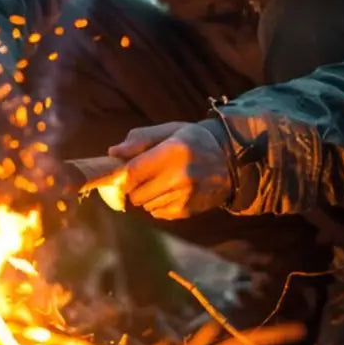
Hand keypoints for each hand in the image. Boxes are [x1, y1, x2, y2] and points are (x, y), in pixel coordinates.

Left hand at [108, 121, 232, 219]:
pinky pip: (157, 213)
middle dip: (134, 186)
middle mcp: (181, 175)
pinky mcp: (187, 211)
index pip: (132, 172)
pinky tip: (172, 191)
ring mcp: (185, 196)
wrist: (230, 162)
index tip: (119, 172)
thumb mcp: (170, 131)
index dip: (120, 175)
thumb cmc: (193, 142)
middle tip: (145, 174)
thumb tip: (113, 152)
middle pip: (136, 193)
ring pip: (145, 205)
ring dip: (146, 195)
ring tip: (162, 181)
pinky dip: (158, 204)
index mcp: (174, 150)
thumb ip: (140, 139)